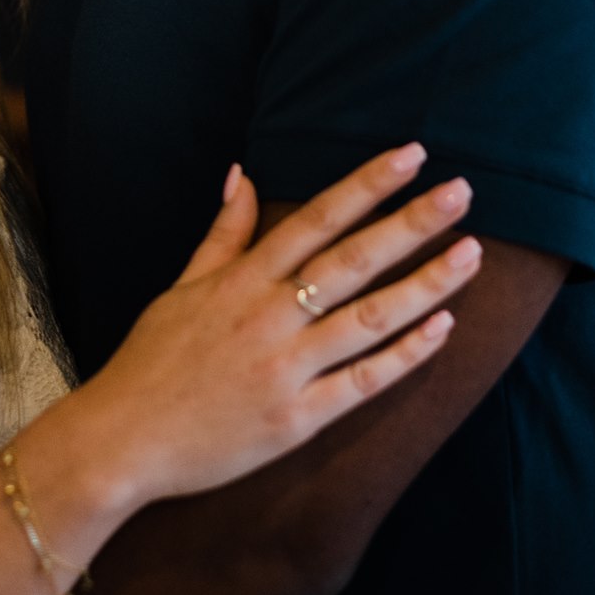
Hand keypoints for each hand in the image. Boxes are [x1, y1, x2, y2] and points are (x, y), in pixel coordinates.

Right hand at [82, 144, 479, 508]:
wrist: (123, 439)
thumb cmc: (152, 360)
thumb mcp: (182, 286)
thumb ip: (223, 233)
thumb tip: (240, 173)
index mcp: (242, 280)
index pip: (316, 218)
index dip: (366, 184)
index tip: (411, 154)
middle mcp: (268, 317)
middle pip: (352, 260)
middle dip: (411, 223)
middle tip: (462, 192)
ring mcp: (285, 369)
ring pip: (369, 319)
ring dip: (426, 285)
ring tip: (471, 255)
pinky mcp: (296, 419)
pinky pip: (362, 383)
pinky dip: (404, 356)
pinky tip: (442, 328)